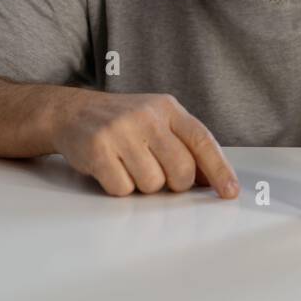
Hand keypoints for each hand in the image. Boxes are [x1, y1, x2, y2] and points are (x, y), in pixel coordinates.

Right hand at [51, 92, 239, 198]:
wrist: (71, 112)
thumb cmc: (122, 122)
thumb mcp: (157, 122)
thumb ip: (185, 146)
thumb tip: (211, 181)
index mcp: (168, 108)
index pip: (202, 141)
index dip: (219, 170)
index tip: (229, 192)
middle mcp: (147, 116)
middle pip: (181, 170)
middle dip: (174, 183)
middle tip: (157, 172)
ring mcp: (121, 131)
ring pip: (152, 184)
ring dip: (143, 185)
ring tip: (129, 165)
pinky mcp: (98, 149)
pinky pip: (123, 189)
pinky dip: (119, 187)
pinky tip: (111, 168)